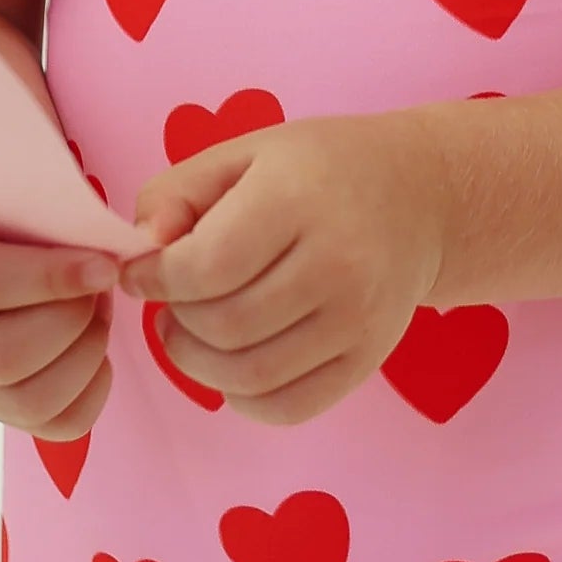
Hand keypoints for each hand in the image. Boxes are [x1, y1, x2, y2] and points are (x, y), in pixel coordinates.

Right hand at [0, 220, 118, 439]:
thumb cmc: (3, 210)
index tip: (106, 265)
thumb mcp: (11, 191)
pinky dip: (93, 390)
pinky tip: (96, 348)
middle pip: (3, 357)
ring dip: (86, 355)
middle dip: (72, 322)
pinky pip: (56, 426)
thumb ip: (45, 208)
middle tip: (101, 284)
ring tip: (98, 312)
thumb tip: (109, 241)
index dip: (52, 278)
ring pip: (30, 401)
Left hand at [123, 112, 449, 425]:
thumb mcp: (245, 154)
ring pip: (251, 376)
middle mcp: (337, 262)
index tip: (141, 273)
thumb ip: (177, 193)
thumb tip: (141, 249)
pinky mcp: (368, 359)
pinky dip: (244, 399)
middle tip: (169, 300)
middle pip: (225, 325)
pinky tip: (230, 364)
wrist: (420, 196)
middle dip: (176, 320)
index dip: (156, 279)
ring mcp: (358, 319)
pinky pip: (290, 407)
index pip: (206, 265)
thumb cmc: (319, 169)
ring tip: (188, 332)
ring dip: (198, 364)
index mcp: (297, 198)